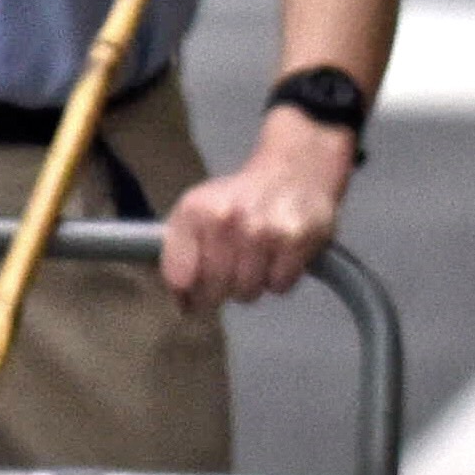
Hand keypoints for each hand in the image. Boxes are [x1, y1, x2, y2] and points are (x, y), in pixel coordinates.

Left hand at [162, 107, 353, 310]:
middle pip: (214, 290)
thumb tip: (184, 304)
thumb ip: (181, 255)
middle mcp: (225, 219)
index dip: (188, 294)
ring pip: (247, 292)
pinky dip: (280, 278)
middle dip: (222, 290)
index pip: (179, 277)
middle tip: (232, 273)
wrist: (294, 169)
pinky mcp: (296, 240)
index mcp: (194, 212)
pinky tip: (280, 255)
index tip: (194, 295)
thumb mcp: (198, 213)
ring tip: (258, 258)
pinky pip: (279, 286)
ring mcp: (262, 230)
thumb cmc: (241, 199)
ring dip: (252, 283)